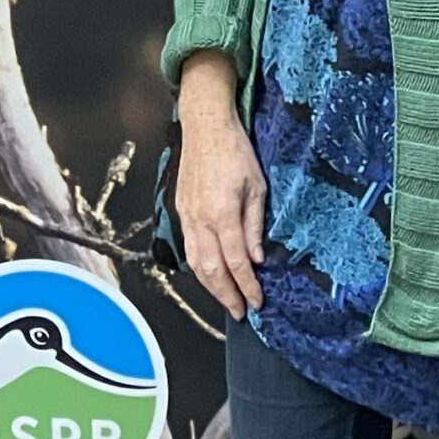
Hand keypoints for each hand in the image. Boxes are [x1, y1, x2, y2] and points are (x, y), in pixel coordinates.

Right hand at [174, 55, 267, 317]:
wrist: (205, 126)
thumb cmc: (235, 151)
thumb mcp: (257, 187)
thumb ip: (254, 226)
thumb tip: (257, 258)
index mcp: (222, 213)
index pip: (236, 262)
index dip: (247, 286)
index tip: (257, 302)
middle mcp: (200, 219)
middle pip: (212, 270)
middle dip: (227, 295)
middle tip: (241, 312)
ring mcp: (187, 215)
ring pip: (196, 262)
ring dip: (211, 286)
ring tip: (226, 300)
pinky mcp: (180, 210)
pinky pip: (189, 247)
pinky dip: (199, 267)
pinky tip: (209, 275)